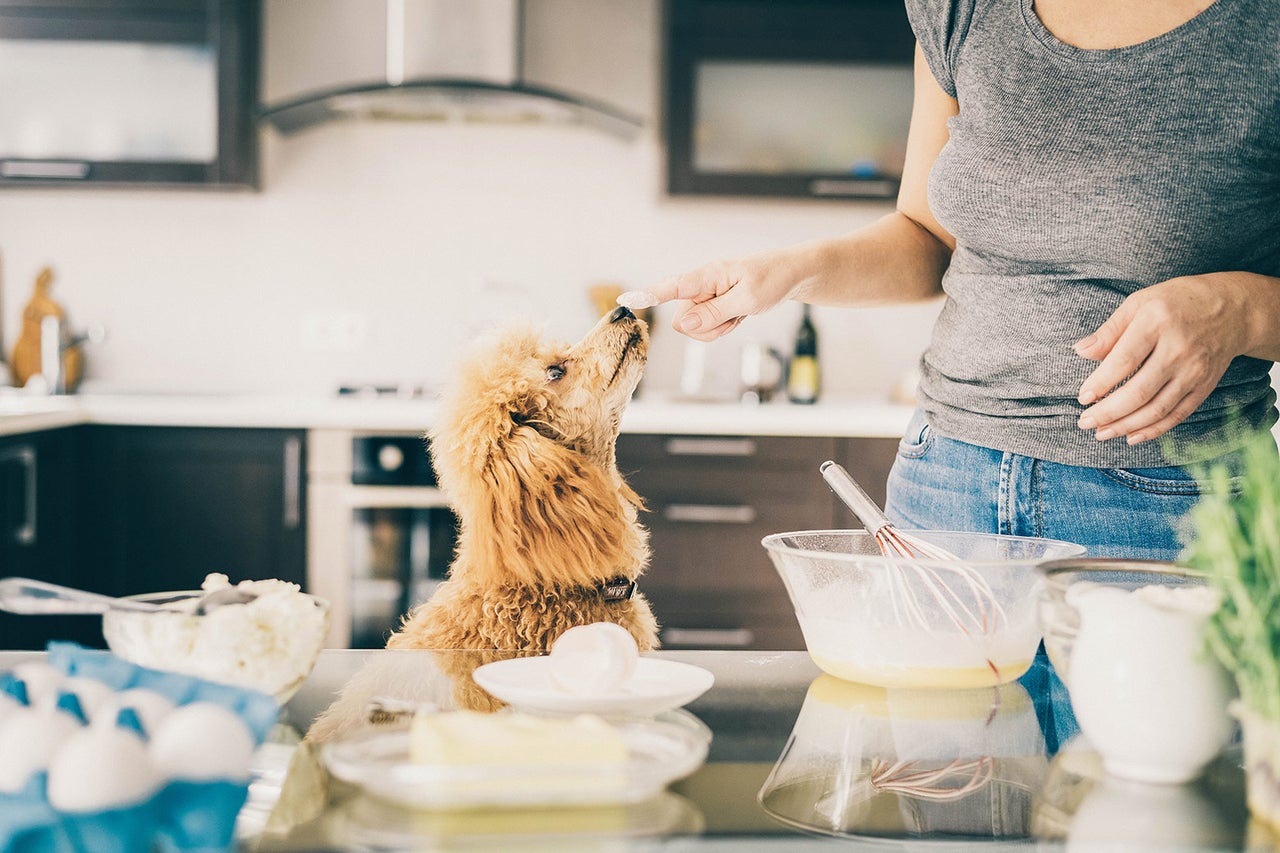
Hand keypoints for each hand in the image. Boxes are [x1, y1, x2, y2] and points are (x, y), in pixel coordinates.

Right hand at [618, 250, 806, 341]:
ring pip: (695, 327)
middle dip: (707, 328)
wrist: (793, 275)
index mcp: (709, 275)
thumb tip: (682, 324)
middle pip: (684, 320)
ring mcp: (707, 296)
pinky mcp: (713, 305)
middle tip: (735, 318)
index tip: (627, 299)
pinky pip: (707, 327)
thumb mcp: (748, 300)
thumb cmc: (774, 279)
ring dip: (717, 329)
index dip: (649, 294)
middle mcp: (702, 285)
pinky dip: (723, 328)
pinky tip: (738, 316)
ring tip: (740, 314)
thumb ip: (714, 313)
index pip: (673, 286)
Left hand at [1074, 274, 1253, 444]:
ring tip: (1101, 433)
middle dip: (1109, 412)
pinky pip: (1177, 414)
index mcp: (1157, 322)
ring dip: (1126, 426)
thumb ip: (1109, 330)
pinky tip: (1131, 436)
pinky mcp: (1205, 386)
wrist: (1234, 309)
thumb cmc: (1177, 302)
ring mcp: (1195, 370)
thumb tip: (1079, 351)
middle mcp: (1179, 349)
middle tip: (1085, 422)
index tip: (1083, 398)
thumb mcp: (1139, 303)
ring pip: (1157, 408)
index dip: (1101, 383)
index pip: (1124, 360)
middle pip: (1139, 391)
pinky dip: (1154, 429)